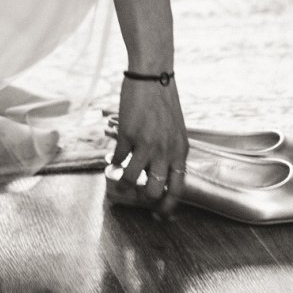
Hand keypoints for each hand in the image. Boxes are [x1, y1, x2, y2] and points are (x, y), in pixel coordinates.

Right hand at [105, 76, 188, 217]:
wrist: (152, 77)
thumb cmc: (165, 103)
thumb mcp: (176, 131)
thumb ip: (171, 153)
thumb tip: (160, 175)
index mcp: (180, 151)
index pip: (177, 189)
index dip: (167, 206)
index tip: (159, 215)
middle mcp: (165, 151)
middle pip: (153, 191)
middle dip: (142, 199)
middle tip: (136, 195)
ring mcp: (145, 144)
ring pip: (130, 179)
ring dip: (122, 183)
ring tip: (118, 179)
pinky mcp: (127, 134)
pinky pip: (116, 158)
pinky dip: (112, 162)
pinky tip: (112, 158)